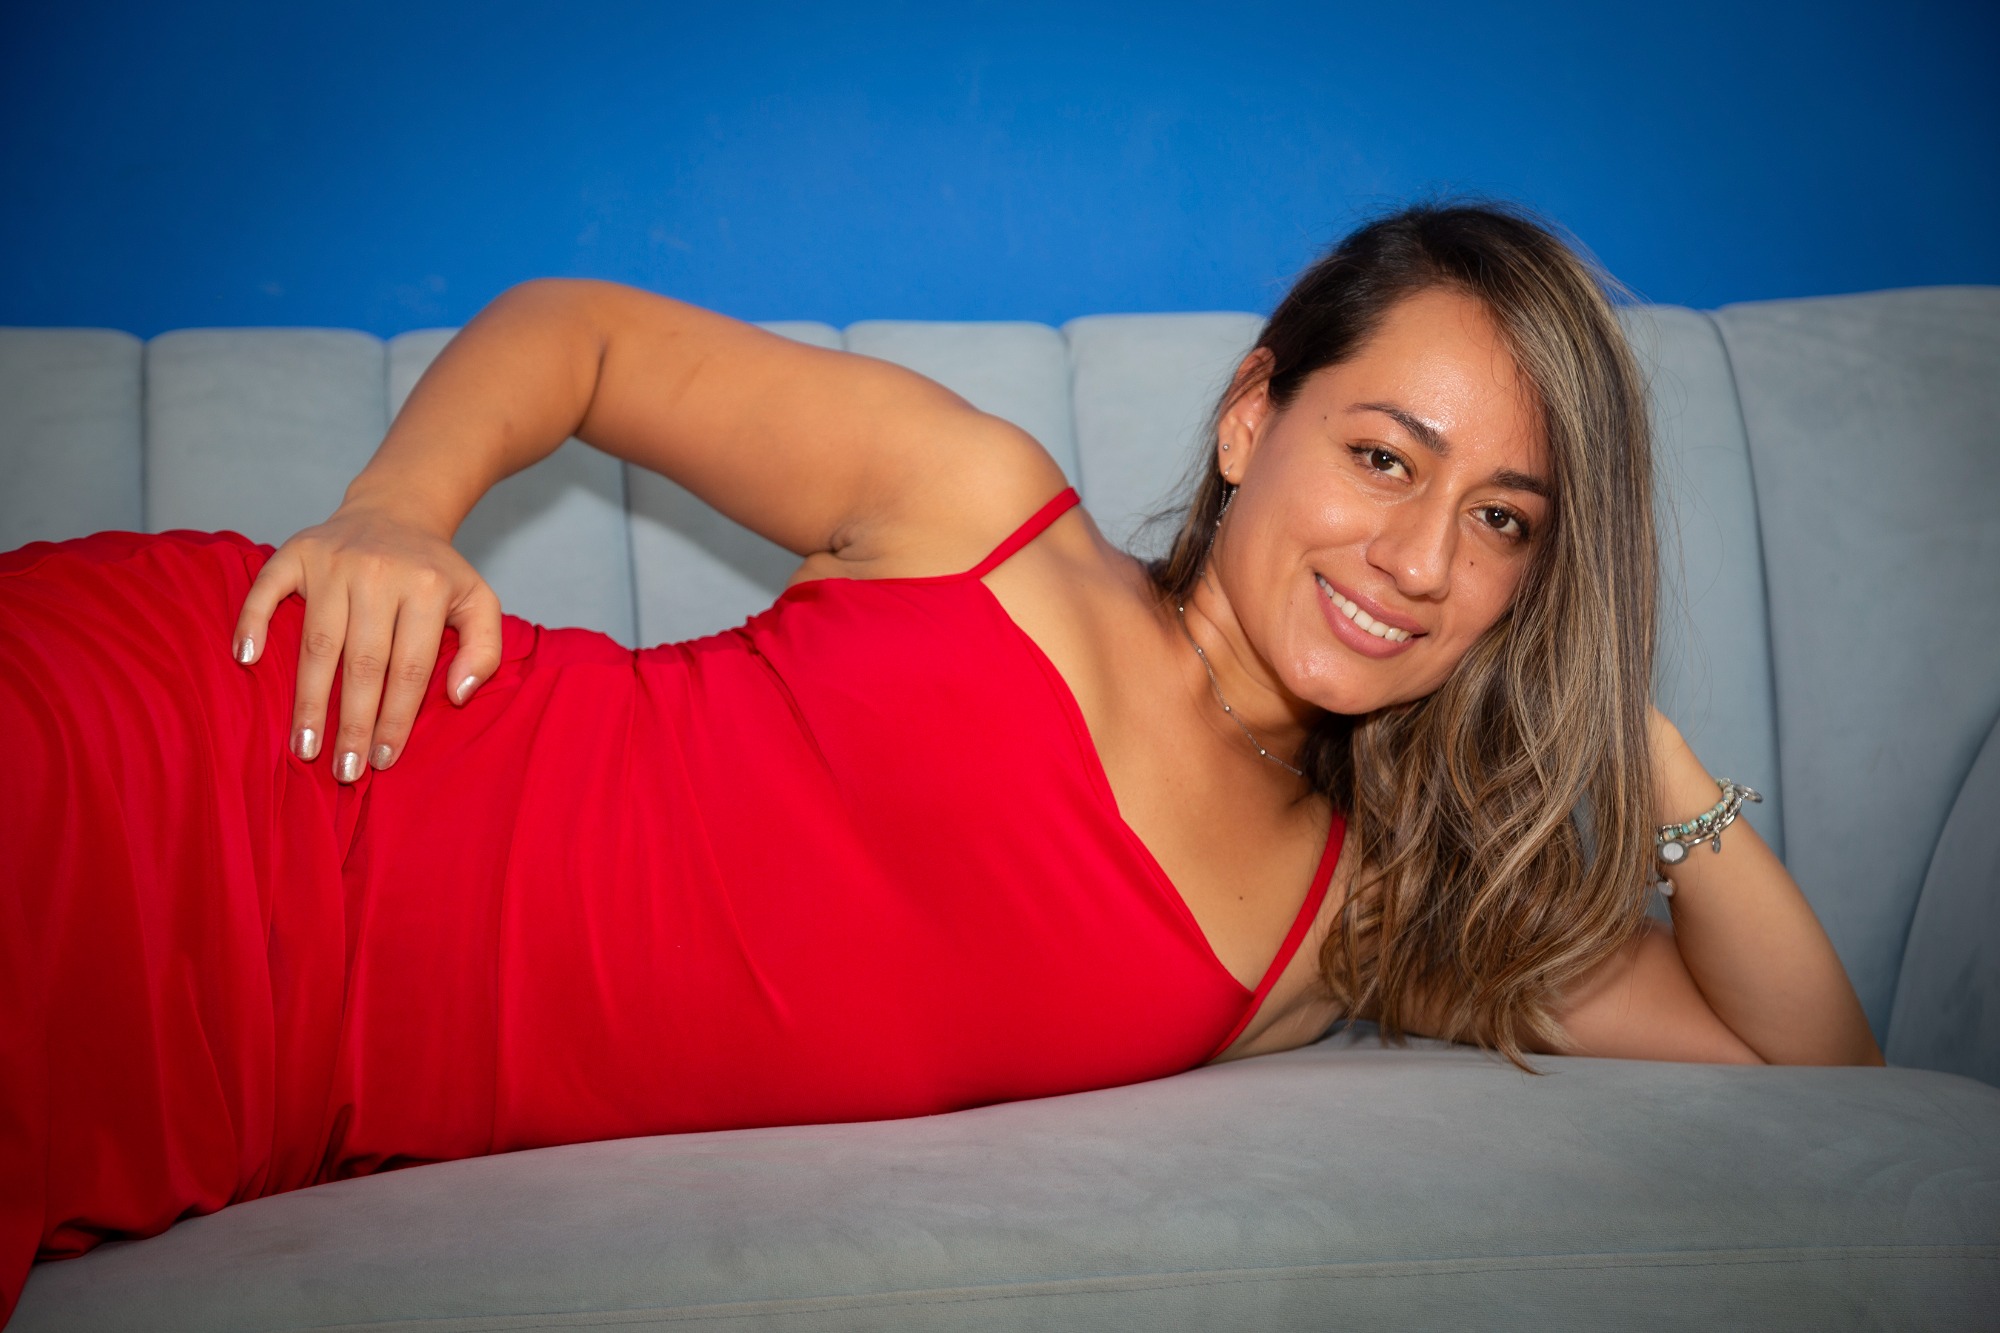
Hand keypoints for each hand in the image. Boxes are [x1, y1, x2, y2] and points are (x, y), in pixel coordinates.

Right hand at [230, 504, 502, 781]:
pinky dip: (252, 622)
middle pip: (363, 662)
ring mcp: (334, 561)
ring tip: (303, 746)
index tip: (382, 760)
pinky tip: (246, 660)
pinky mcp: (296, 551)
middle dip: (352, 722)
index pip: (411, 667)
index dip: (396, 718)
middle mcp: (380, 573)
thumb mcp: (479, 602)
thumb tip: (458, 696)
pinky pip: (267, 589)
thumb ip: (484, 650)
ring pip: (318, 640)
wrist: (397, 510)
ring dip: (307, 698)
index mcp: (428, 588)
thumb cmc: (436, 573)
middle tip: (342, 770)